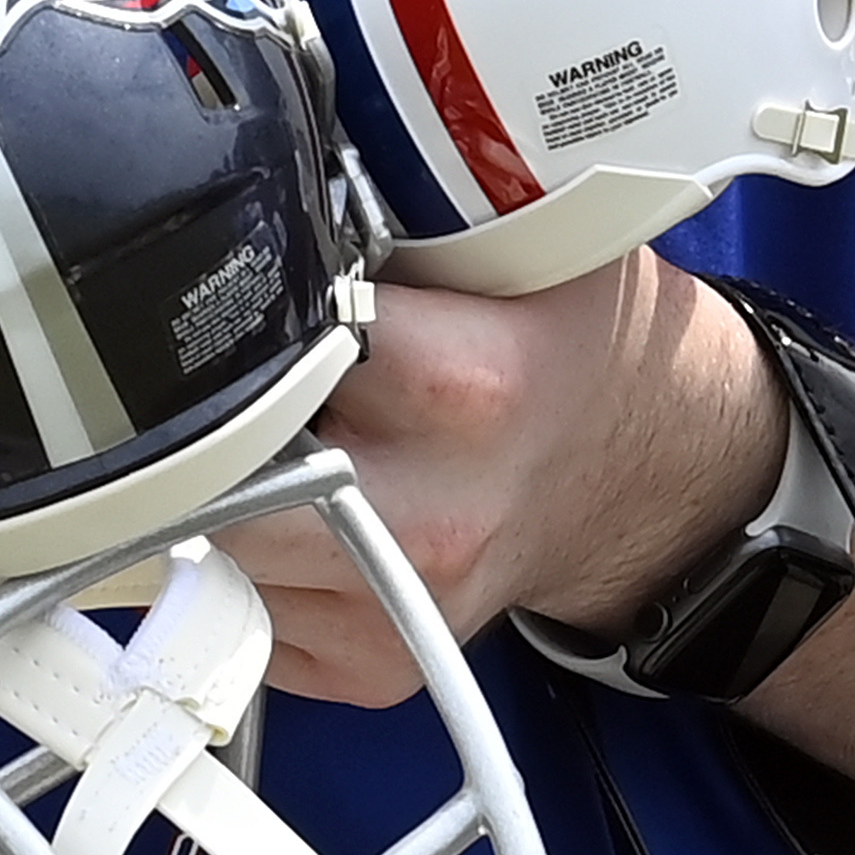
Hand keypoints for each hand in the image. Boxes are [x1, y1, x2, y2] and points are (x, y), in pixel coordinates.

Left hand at [226, 260, 783, 705]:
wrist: (654, 473)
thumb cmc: (566, 350)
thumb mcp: (510, 250)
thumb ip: (388, 223)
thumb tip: (258, 185)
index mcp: (456, 387)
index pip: (271, 349)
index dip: (228, 322)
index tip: (205, 309)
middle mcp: (425, 515)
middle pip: (216, 473)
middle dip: (200, 427)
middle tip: (207, 389)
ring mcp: (397, 609)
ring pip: (212, 551)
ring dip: (214, 496)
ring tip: (273, 445)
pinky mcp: (373, 669)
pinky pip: (245, 609)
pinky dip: (246, 563)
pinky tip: (300, 512)